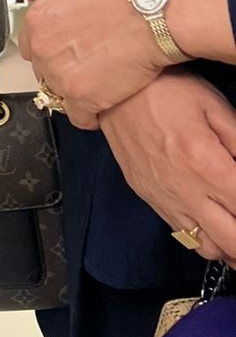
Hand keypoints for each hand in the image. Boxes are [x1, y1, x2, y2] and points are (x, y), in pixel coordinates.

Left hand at [9, 0, 169, 128]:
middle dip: (62, 68)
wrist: (156, 11)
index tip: (67, 47)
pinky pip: (78, 117)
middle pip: (44, 70)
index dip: (52, 45)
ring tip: (100, 81)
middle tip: (89, 63)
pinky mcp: (84, 99)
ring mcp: (61, 76)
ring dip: (76, 90)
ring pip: (59, 94)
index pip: (31, 44)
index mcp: (38, 19)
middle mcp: (43, 50)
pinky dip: (90, 114)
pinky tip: (105, 102)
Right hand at [101, 71, 235, 265]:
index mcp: (206, 164)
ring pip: (206, 247)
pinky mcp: (147, 197)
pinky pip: (180, 233)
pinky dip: (201, 236)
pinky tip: (211, 221)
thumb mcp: (214, 106)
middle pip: (230, 240)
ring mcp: (163, 198)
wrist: (112, 89)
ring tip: (233, 225)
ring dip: (227, 243)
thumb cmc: (165, 89)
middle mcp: (185, 190)